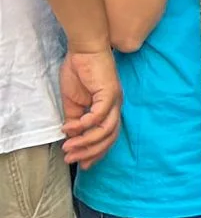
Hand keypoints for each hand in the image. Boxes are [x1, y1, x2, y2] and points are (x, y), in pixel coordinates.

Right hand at [59, 48, 121, 166]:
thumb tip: (71, 138)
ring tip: (68, 147)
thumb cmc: (80, 73)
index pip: (108, 138)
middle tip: (71, 159)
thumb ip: (74, 120)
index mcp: (109, 110)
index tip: (82, 166)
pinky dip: (86, 124)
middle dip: (89, 152)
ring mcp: (115, 100)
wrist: (84, 51)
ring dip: (86, 142)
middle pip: (109, 138)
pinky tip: (71, 128)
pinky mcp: (110, 92)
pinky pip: (100, 114)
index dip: (96, 153)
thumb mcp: (73, 103)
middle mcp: (116, 107)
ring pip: (106, 129)